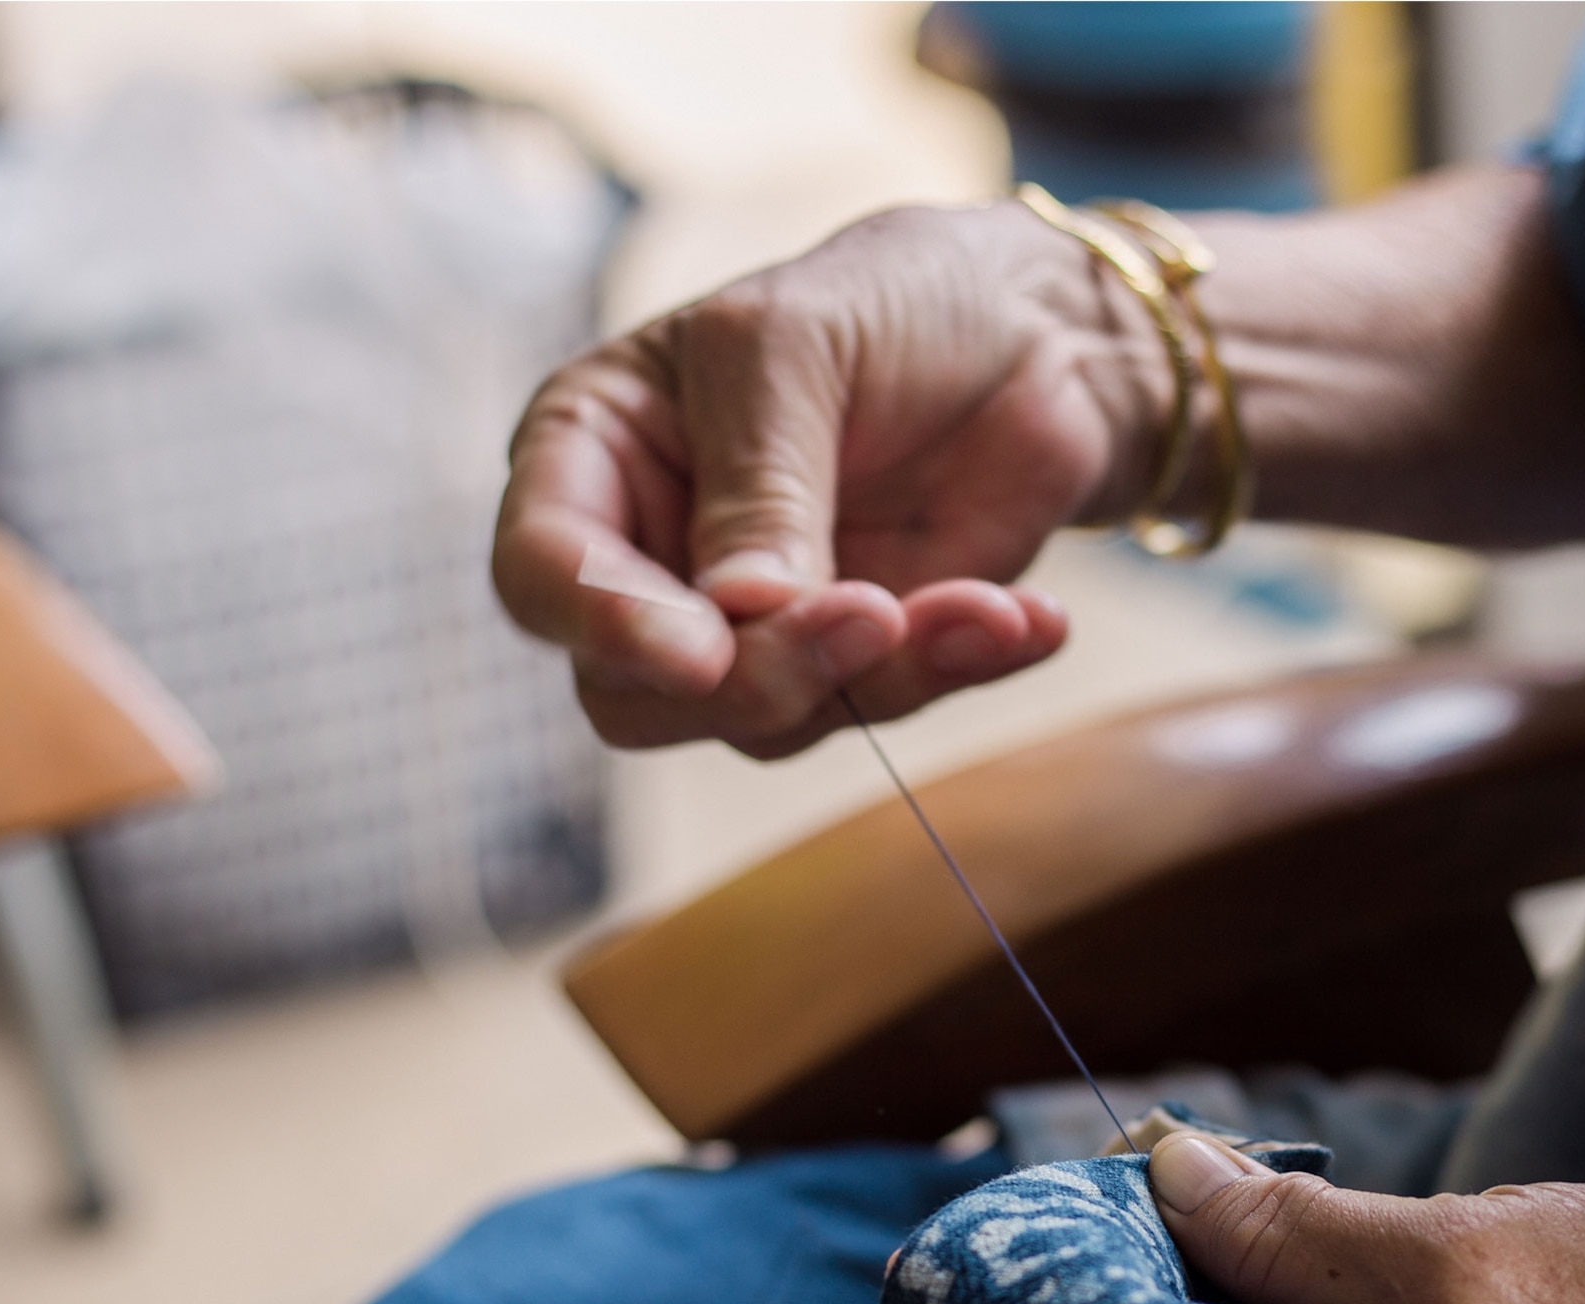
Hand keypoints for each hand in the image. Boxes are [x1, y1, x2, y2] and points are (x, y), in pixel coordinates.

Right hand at [491, 202, 1156, 758]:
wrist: (1042, 335)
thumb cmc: (891, 299)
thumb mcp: (796, 344)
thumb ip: (760, 480)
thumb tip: (740, 613)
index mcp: (592, 454)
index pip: (542, 572)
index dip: (604, 623)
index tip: (702, 647)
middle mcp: (649, 558)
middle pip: (637, 692)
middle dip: (756, 678)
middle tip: (874, 617)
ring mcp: (747, 625)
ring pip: (761, 722)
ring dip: (880, 674)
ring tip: (982, 604)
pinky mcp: (851, 664)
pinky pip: (878, 710)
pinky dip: (958, 674)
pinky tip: (1028, 625)